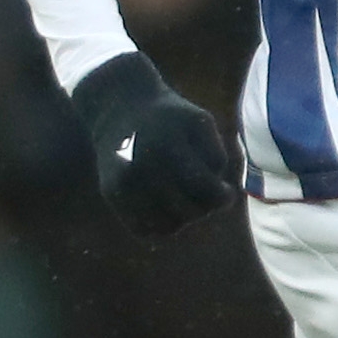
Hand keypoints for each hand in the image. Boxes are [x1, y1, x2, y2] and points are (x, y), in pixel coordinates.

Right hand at [70, 52, 236, 238]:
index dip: (222, 197)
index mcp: (167, 146)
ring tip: (185, 200)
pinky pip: (143, 230)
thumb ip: (215, 155)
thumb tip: (220, 196)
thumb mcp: (200, 122)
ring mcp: (123, 183)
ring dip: (182, 219)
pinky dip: (159, 225)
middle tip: (204, 195)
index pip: (203, 189)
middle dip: (203, 208)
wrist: (118, 108)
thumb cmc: (170, 117)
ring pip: (166, 227)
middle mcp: (141, 167)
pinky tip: (166, 207)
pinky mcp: (111, 195)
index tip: (226, 193)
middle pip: (186, 211)